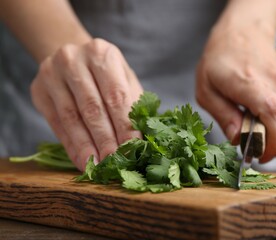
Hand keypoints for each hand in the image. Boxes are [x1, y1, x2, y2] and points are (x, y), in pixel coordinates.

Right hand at [31, 38, 142, 169]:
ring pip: (71, 118)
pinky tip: (82, 161)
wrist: (72, 57)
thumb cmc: (105, 72)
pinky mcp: (38, 90)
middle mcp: (73, 60)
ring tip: (98, 167)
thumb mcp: (124, 78)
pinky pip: (56, 124)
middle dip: (105, 139)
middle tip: (115, 163)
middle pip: (92, 108)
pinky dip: (71, 145)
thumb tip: (139, 140)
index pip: (115, 95)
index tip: (132, 148)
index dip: (124, 125)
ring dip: (86, 147)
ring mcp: (51, 74)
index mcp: (101, 53)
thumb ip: (133, 103)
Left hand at [196, 25, 275, 162]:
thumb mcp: (206, 90)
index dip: (270, 146)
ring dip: (271, 133)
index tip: (255, 154)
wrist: (243, 30)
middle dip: (268, 145)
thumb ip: (223, 117)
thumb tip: (238, 140)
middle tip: (248, 140)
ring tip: (250, 119)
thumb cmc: (220, 58)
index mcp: (252, 83)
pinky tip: (259, 111)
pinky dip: (275, 122)